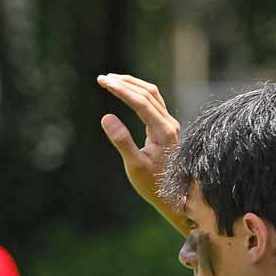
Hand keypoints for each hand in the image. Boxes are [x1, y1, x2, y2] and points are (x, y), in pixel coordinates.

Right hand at [97, 72, 185, 229]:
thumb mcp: (134, 166)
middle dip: (124, 83)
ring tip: (111, 80)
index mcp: (163, 132)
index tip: (103, 81)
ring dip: (132, 84)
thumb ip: (121, 141)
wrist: (172, 196)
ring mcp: (170, 125)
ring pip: (152, 95)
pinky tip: (126, 91)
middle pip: (147, 93)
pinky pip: (154, 102)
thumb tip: (106, 117)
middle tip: (102, 79)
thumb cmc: (153, 184)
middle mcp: (170, 125)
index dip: (121, 89)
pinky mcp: (168, 127)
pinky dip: (139, 93)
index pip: (141, 102)